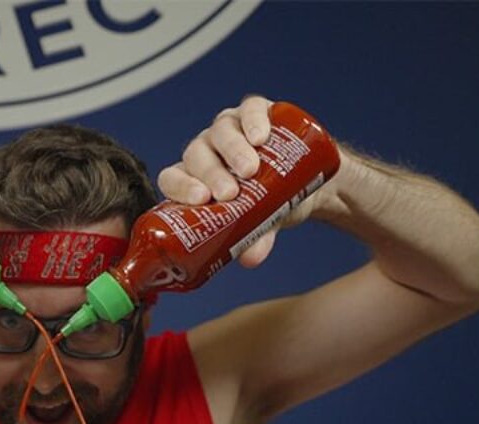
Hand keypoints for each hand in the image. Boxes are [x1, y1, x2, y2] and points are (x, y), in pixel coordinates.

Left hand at [158, 95, 318, 267]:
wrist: (306, 182)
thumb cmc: (271, 204)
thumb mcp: (263, 224)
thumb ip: (255, 239)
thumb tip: (250, 259)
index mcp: (195, 178)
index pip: (172, 178)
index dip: (181, 187)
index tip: (201, 200)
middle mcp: (207, 150)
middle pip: (196, 155)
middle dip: (211, 174)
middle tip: (230, 193)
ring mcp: (229, 128)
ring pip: (220, 132)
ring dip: (232, 150)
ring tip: (251, 170)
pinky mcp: (255, 112)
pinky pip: (249, 109)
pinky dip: (253, 120)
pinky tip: (261, 136)